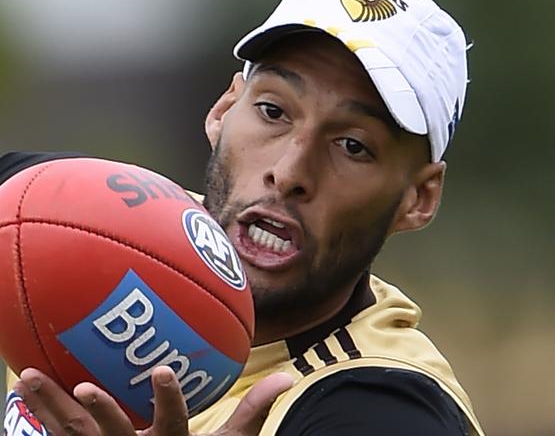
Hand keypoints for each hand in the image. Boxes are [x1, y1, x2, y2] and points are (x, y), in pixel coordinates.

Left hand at [13, 366, 292, 434]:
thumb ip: (253, 410)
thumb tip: (288, 376)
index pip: (170, 424)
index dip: (166, 400)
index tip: (161, 370)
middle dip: (99, 412)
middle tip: (83, 386)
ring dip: (49, 407)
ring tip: (27, 377)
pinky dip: (40, 419)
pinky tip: (24, 394)